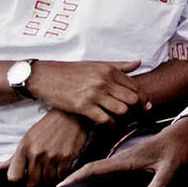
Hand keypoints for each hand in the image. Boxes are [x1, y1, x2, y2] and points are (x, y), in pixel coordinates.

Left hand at [0, 109, 90, 186]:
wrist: (70, 114)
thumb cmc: (48, 126)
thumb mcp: (28, 138)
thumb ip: (15, 156)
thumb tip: (1, 167)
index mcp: (24, 148)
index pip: (14, 176)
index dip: (20, 178)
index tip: (25, 175)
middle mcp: (37, 153)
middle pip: (32, 182)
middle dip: (36, 180)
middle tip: (40, 174)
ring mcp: (52, 155)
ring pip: (48, 180)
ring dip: (49, 178)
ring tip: (52, 170)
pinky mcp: (67, 156)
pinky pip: (62, 175)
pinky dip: (62, 174)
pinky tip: (61, 166)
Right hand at [26, 59, 143, 124]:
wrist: (46, 77)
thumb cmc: (72, 71)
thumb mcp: (96, 64)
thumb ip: (119, 65)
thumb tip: (139, 63)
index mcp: (109, 70)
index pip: (134, 86)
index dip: (140, 97)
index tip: (141, 104)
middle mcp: (104, 81)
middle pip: (132, 99)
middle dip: (135, 108)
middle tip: (131, 113)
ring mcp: (94, 94)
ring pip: (122, 110)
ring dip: (121, 116)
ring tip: (116, 116)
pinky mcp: (83, 107)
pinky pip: (105, 119)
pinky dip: (108, 123)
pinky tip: (105, 122)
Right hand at [60, 115, 187, 186]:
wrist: (182, 136)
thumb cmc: (176, 151)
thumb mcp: (172, 167)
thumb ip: (161, 183)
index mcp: (126, 159)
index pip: (96, 168)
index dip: (77, 177)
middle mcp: (121, 159)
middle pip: (91, 169)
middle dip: (73, 179)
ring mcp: (124, 160)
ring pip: (97, 169)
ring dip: (82, 178)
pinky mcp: (128, 163)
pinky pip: (106, 170)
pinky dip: (94, 176)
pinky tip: (91, 186)